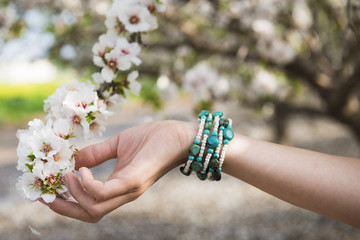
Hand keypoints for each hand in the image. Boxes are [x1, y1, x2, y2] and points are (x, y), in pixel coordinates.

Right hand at [41, 120, 195, 221]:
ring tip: (68, 175)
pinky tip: (82, 170)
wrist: (180, 135)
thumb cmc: (153, 138)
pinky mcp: (135, 180)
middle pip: (90, 215)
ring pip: (95, 209)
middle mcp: (124, 193)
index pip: (91, 205)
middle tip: (48, 194)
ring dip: (75, 195)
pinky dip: (88, 185)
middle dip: (65, 209)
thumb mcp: (118, 145)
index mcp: (119, 186)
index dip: (68, 202)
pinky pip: (105, 193)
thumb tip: (73, 160)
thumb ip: (96, 154)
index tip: (51, 189)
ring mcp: (130, 189)